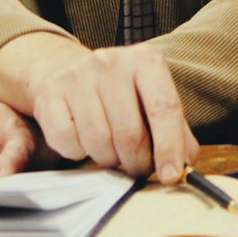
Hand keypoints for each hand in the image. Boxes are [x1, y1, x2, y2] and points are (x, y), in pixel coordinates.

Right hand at [0, 34, 197, 182]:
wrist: (69, 71)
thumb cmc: (121, 95)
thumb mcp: (153, 102)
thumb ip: (176, 132)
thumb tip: (186, 165)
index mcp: (145, 60)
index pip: (163, 107)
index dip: (169, 147)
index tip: (171, 175)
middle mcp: (111, 61)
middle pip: (129, 133)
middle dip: (136, 162)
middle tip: (136, 166)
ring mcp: (78, 74)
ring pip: (98, 142)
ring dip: (108, 160)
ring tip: (111, 151)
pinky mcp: (51, 92)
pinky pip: (67, 142)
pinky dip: (77, 152)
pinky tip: (83, 140)